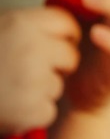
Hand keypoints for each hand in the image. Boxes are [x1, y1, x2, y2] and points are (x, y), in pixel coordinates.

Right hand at [0, 7, 80, 135]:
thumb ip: (28, 25)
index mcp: (23, 23)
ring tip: (10, 89)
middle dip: (57, 66)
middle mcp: (33, 49)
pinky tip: (9, 107)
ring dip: (40, 91)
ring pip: (58, 87)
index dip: (64, 35)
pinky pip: (47, 112)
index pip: (68, 24)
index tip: (57, 43)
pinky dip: (31, 115)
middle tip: (31, 71)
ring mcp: (34, 82)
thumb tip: (61, 26)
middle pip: (71, 57)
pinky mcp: (30, 112)